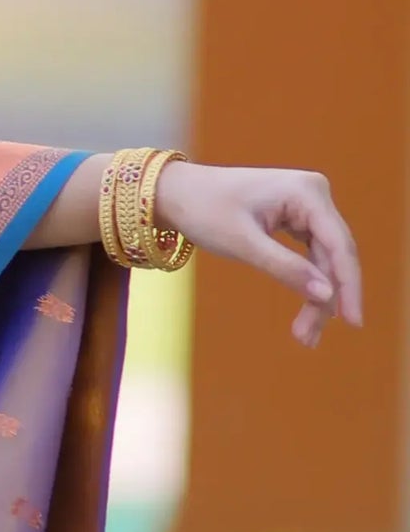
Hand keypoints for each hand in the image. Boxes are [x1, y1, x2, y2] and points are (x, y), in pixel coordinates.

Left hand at [157, 161, 361, 348]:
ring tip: (303, 336)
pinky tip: (305, 312)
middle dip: (325, 299)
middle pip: (333, 256)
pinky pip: (311, 255)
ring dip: (316, 297)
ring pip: (323, 260)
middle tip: (308, 339)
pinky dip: (306, 282)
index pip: (339, 245)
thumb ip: (285, 268)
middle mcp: (314, 194)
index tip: (354, 322)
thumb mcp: (243, 244)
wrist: (178, 192)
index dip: (348, 286)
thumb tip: (325, 295)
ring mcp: (307, 205)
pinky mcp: (297, 217)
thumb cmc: (205, 210)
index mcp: (307, 192)